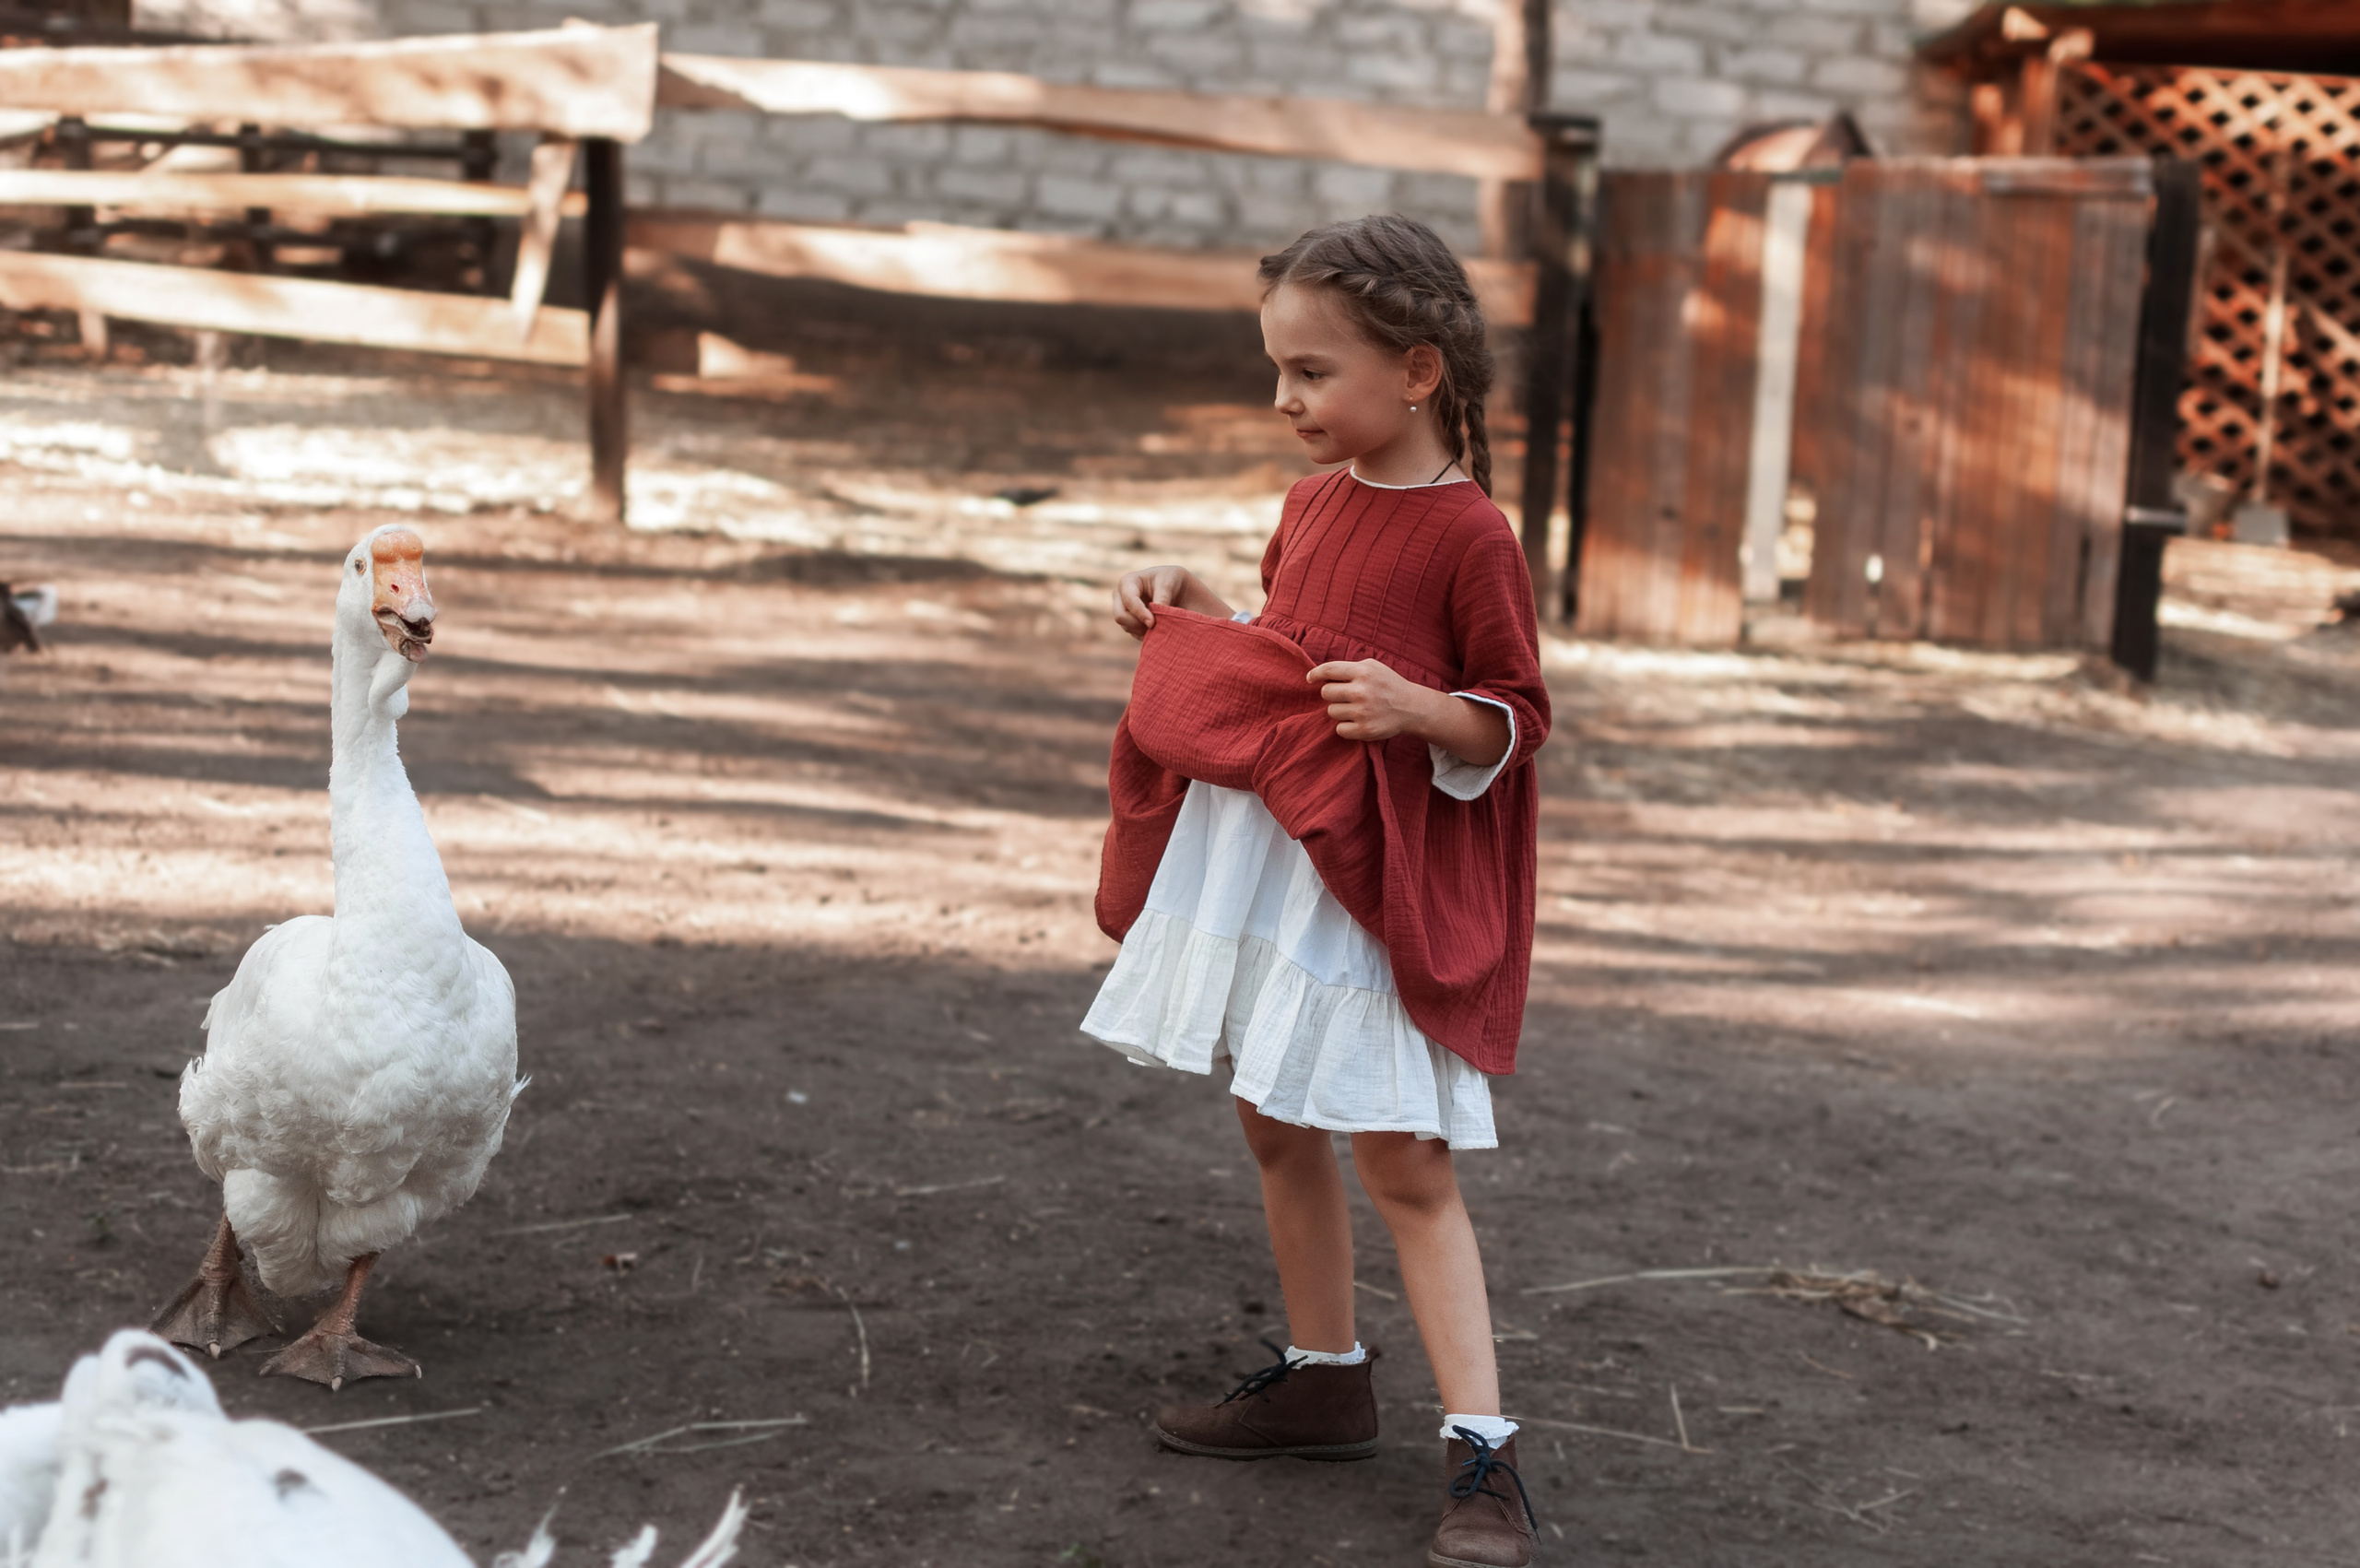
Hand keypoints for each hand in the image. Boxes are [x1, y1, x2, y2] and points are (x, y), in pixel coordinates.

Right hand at [1113, 565, 1229, 638]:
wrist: (1186, 593)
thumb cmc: (1180, 582)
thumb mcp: (1173, 583)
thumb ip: (1163, 599)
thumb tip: (1153, 621)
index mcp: (1131, 580)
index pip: (1128, 599)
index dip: (1139, 613)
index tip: (1153, 624)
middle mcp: (1122, 594)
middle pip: (1119, 615)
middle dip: (1136, 625)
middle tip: (1155, 631)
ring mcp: (1125, 609)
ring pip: (1126, 627)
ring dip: (1142, 631)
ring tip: (1162, 627)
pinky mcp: (1131, 622)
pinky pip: (1132, 633)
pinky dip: (1144, 635)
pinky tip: (1159, 630)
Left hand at [1305, 659, 1440, 742]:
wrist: (1411, 707)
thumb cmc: (1388, 684)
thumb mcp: (1373, 667)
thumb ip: (1349, 668)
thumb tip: (1322, 675)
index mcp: (1363, 672)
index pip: (1329, 670)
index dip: (1315, 674)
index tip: (1310, 679)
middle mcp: (1362, 691)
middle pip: (1326, 693)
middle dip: (1332, 694)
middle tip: (1344, 696)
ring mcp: (1363, 712)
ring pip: (1331, 711)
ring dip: (1339, 710)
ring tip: (1355, 708)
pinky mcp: (1365, 730)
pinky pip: (1339, 729)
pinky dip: (1345, 726)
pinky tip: (1357, 721)